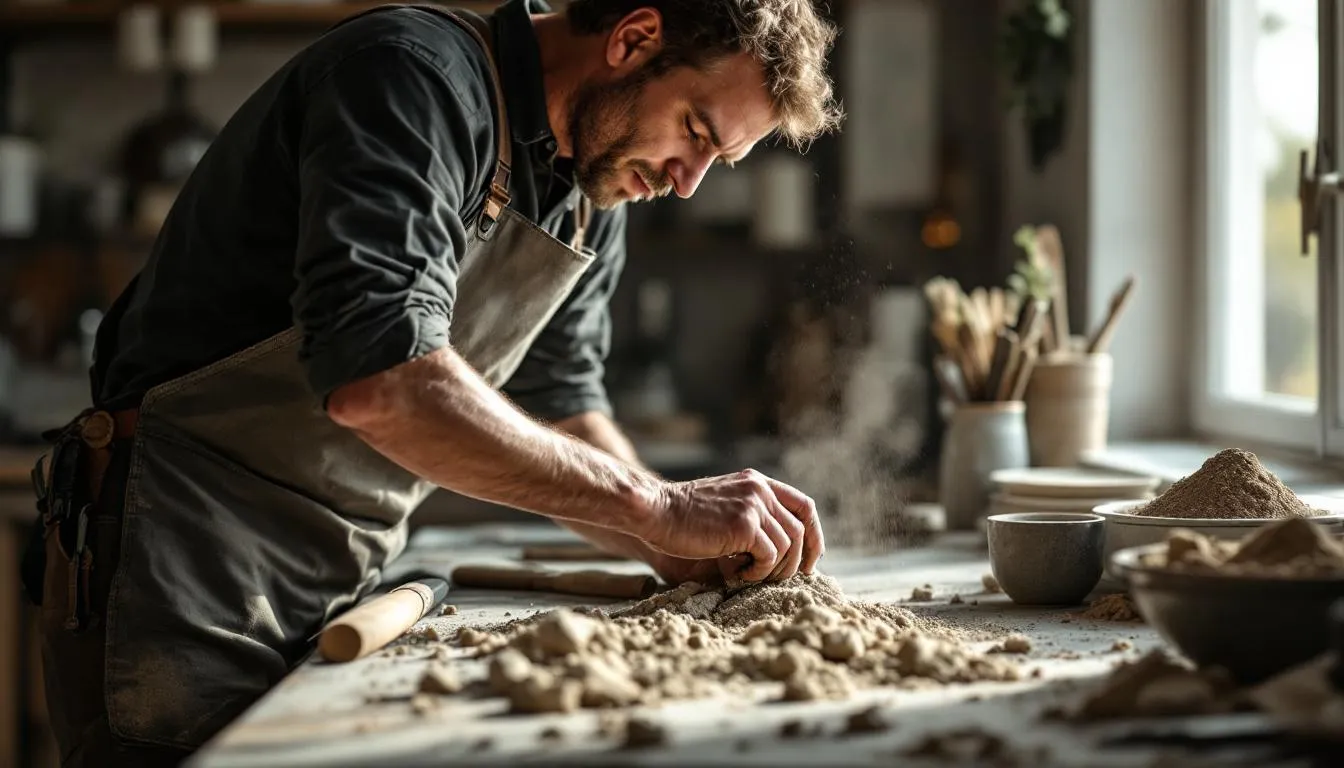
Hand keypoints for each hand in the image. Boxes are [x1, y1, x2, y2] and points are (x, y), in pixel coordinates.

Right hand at [639, 469, 824, 583]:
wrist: (656, 511)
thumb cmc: (683, 517)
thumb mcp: (724, 505)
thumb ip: (751, 515)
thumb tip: (783, 550)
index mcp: (757, 482)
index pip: (804, 506)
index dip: (814, 535)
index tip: (810, 560)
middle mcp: (760, 489)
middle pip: (802, 529)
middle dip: (798, 561)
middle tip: (780, 580)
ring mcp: (754, 505)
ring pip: (789, 546)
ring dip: (773, 570)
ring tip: (747, 575)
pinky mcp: (745, 525)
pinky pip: (770, 557)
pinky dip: (758, 573)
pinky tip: (736, 573)